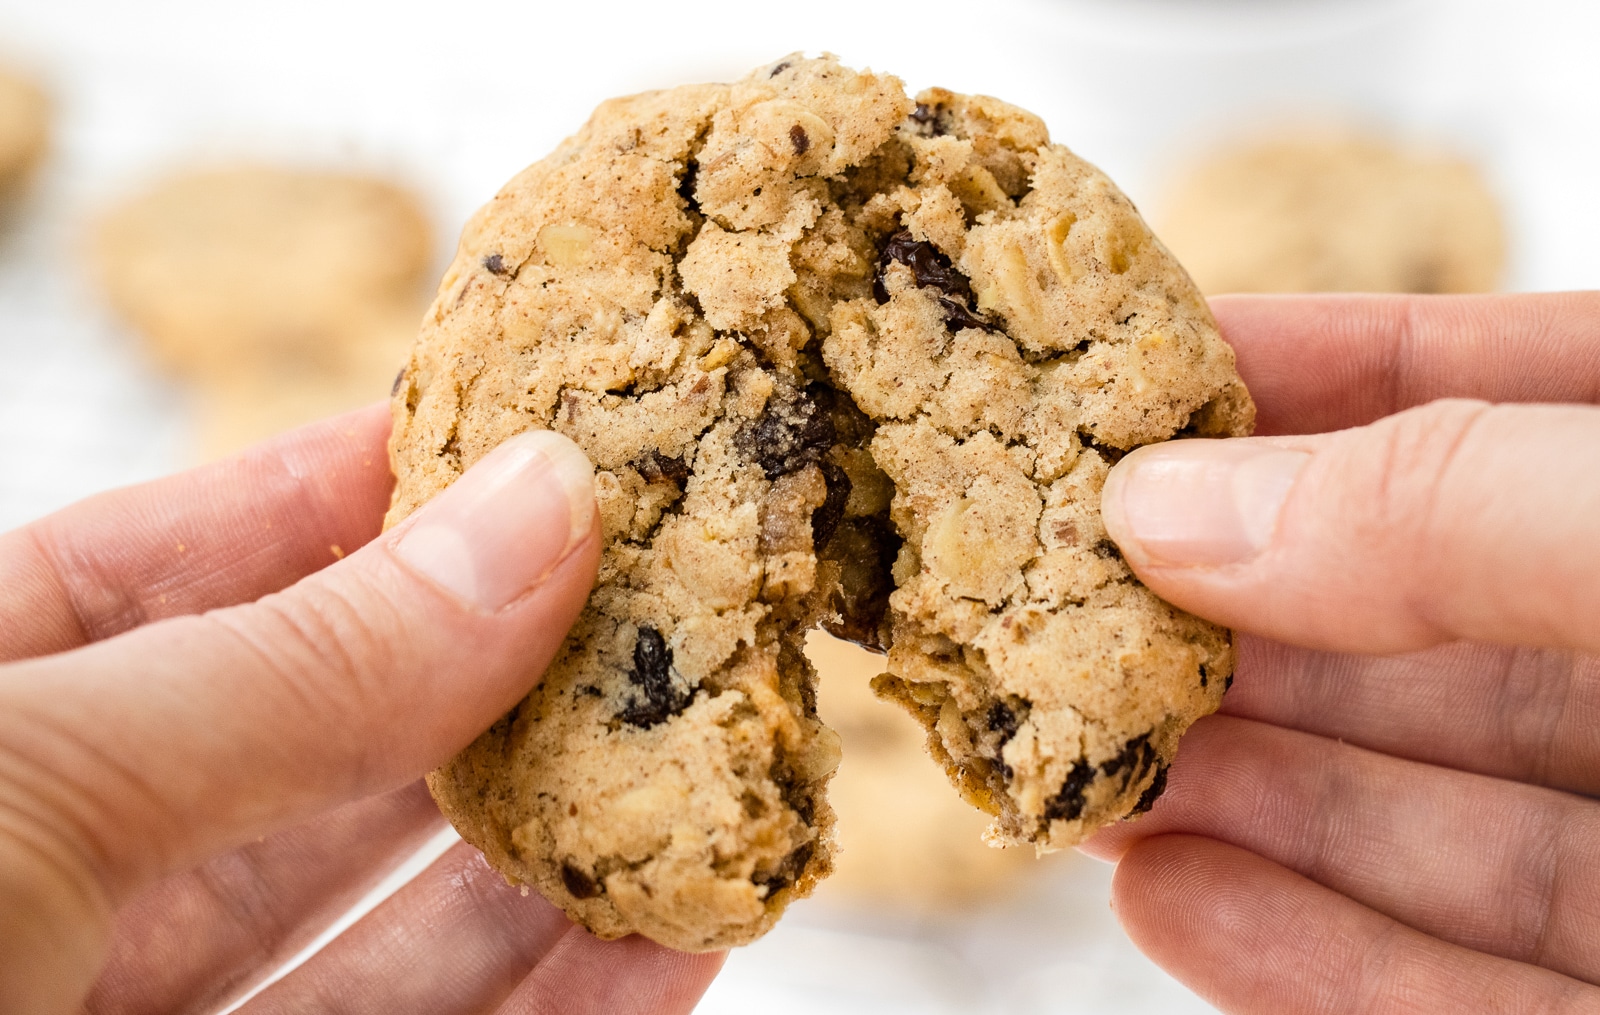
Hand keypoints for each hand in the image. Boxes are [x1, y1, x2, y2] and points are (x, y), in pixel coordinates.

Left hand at [0, 406, 722, 1013]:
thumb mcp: (21, 784)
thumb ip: (295, 662)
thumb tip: (529, 509)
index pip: (151, 578)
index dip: (329, 500)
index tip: (499, 438)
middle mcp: (34, 899)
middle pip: (304, 755)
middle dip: (485, 676)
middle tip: (646, 598)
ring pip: (387, 934)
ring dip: (556, 856)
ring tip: (697, 765)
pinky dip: (563, 1007)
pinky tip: (667, 940)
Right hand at [1087, 292, 1599, 1012]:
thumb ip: (1454, 504)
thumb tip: (1176, 506)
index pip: (1501, 399)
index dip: (1311, 370)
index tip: (1125, 372)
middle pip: (1425, 624)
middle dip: (1233, 613)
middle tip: (1057, 595)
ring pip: (1428, 821)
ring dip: (1237, 792)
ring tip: (1080, 761)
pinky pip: (1463, 1001)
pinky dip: (1309, 957)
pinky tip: (1171, 897)